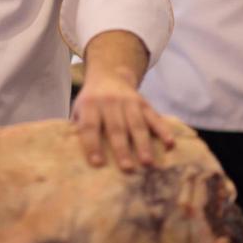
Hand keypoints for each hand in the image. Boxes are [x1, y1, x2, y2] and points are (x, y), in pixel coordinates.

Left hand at [71, 30, 174, 170]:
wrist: (109, 74)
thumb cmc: (91, 101)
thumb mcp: (79, 108)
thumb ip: (78, 127)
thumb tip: (72, 156)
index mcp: (89, 104)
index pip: (90, 126)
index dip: (92, 144)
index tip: (97, 163)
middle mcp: (109, 102)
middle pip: (116, 127)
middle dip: (122, 148)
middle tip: (127, 168)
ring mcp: (128, 101)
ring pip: (137, 124)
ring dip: (143, 144)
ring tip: (147, 163)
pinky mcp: (143, 102)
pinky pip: (154, 117)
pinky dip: (163, 130)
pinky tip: (169, 143)